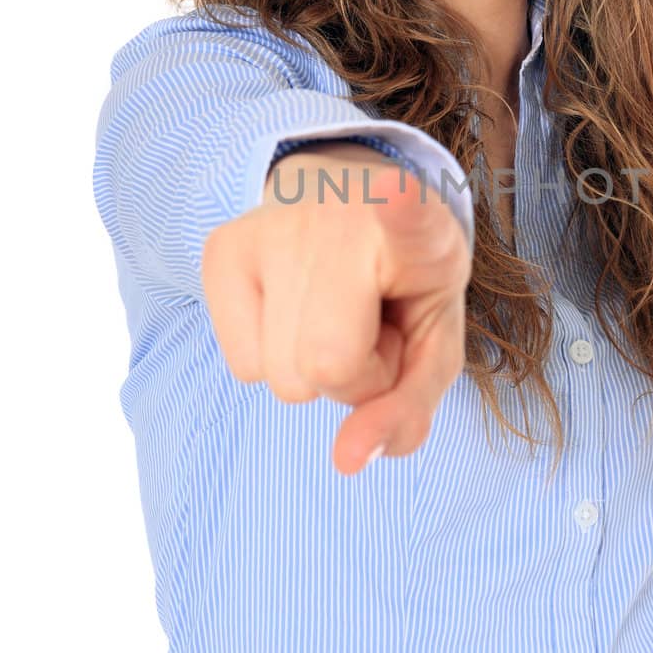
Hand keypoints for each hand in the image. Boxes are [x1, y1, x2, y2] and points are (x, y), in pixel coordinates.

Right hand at [201, 144, 471, 475]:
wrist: (346, 198)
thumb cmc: (403, 284)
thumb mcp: (432, 343)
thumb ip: (407, 408)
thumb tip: (348, 461)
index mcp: (418, 228)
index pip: (406, 216)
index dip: (401, 210)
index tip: (396, 191)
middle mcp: (337, 217)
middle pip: (327, 368)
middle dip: (353, 377)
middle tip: (370, 326)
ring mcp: (269, 227)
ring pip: (280, 379)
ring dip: (311, 369)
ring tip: (337, 314)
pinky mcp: (221, 247)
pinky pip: (244, 366)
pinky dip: (271, 356)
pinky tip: (297, 305)